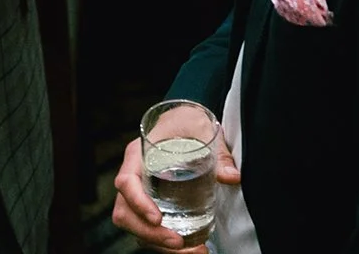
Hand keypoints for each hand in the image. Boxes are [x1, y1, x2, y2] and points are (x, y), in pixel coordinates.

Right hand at [113, 129, 240, 248]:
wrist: (185, 118)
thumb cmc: (188, 120)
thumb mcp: (203, 128)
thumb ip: (218, 152)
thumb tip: (232, 177)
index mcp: (138, 154)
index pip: (126, 183)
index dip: (138, 203)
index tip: (158, 219)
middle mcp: (133, 176)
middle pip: (126, 213)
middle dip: (150, 234)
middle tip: (178, 243)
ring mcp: (138, 192)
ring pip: (136, 225)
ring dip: (159, 243)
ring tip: (191, 251)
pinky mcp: (150, 204)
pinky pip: (149, 227)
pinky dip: (165, 241)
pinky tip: (190, 247)